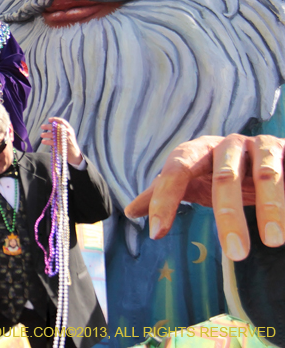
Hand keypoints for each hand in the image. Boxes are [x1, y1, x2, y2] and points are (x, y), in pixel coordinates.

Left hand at [40, 117, 82, 165]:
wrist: (74, 152)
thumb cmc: (69, 142)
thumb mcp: (69, 134)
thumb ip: (62, 130)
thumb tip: (50, 127)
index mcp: (69, 129)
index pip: (62, 121)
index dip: (55, 119)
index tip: (49, 119)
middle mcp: (67, 132)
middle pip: (55, 127)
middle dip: (47, 126)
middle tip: (42, 126)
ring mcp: (64, 139)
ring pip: (52, 134)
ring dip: (46, 134)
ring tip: (41, 135)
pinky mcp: (60, 145)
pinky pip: (51, 142)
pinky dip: (46, 141)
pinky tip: (43, 141)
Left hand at [124, 134, 284, 260]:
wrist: (263, 152)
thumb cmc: (218, 171)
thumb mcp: (192, 181)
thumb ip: (165, 193)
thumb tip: (130, 212)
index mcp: (197, 150)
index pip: (174, 172)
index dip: (164, 200)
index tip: (157, 233)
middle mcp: (227, 144)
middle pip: (224, 178)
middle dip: (228, 215)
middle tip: (235, 255)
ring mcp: (260, 145)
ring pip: (265, 175)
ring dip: (271, 207)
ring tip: (274, 241)